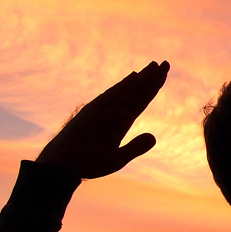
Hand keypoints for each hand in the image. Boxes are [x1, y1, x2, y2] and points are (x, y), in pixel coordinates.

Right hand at [35, 61, 169, 177]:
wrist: (64, 168)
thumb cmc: (88, 163)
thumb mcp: (117, 158)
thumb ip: (135, 147)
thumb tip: (154, 137)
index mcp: (121, 122)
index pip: (141, 101)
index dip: (153, 88)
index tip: (164, 75)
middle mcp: (113, 113)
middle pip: (137, 92)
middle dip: (152, 78)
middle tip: (166, 63)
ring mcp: (103, 111)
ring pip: (126, 91)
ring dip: (141, 78)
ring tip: (155, 65)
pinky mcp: (92, 112)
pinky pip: (110, 97)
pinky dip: (123, 87)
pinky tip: (135, 77)